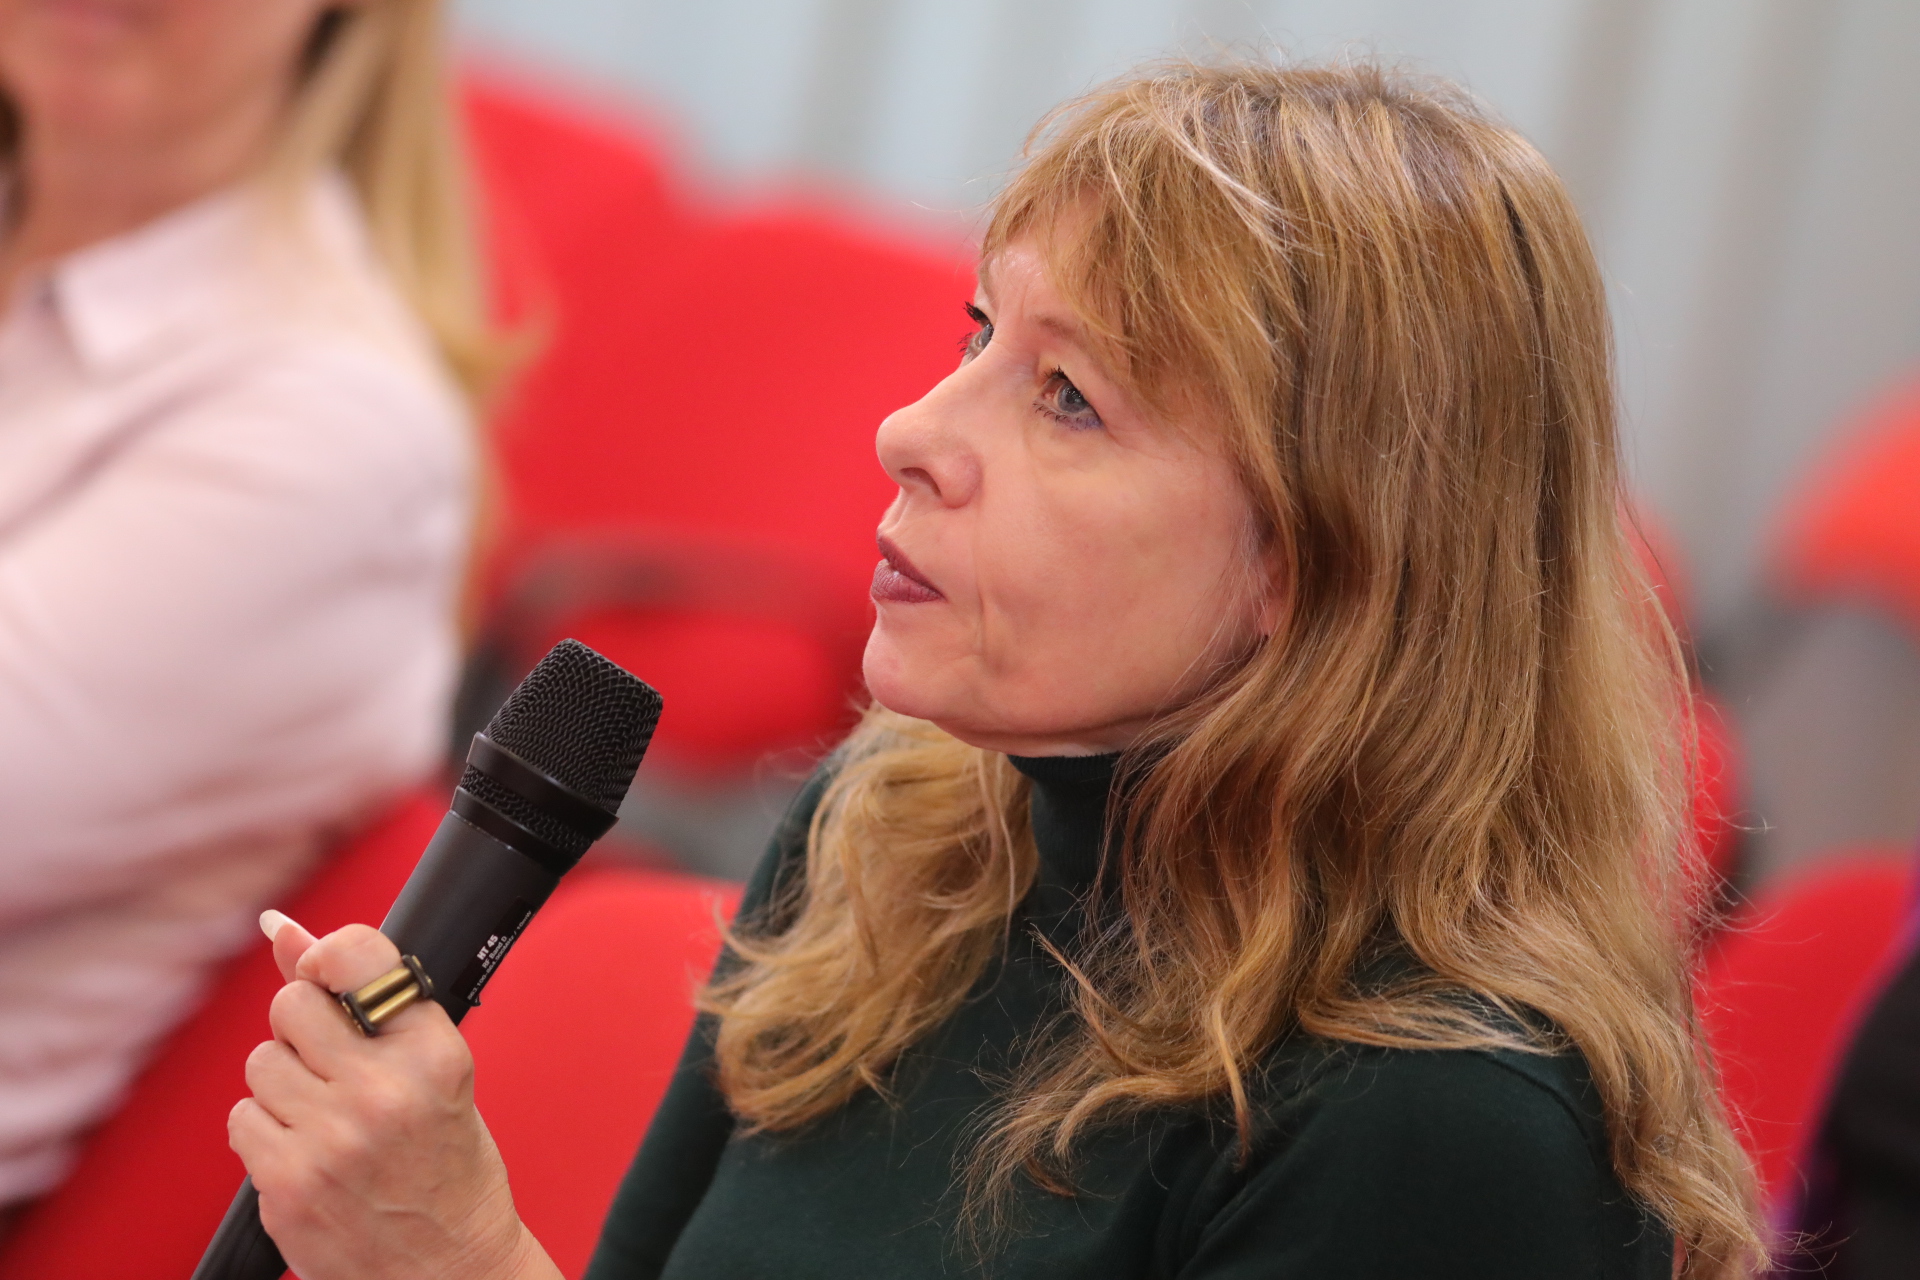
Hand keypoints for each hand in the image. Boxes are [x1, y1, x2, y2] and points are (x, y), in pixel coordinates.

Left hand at [228, 913, 561, 1279]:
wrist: (448, 1268)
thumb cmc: (446, 1164)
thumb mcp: (429, 1072)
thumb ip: (355, 999)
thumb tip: (279, 927)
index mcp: (433, 1053)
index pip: (356, 956)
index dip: (327, 956)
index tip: (326, 972)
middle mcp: (383, 1090)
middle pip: (291, 1005)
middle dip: (302, 1027)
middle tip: (334, 1062)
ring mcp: (331, 1139)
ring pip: (261, 1063)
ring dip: (283, 1084)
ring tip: (327, 1115)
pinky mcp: (289, 1184)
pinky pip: (243, 1120)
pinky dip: (266, 1133)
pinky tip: (308, 1151)